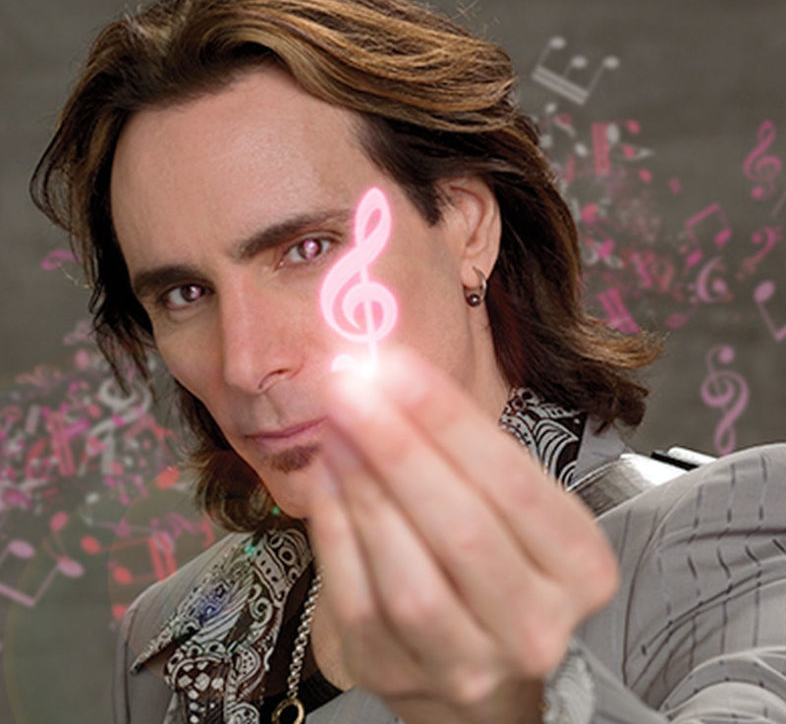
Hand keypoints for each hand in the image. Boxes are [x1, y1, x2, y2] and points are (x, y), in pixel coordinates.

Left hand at [307, 348, 617, 723]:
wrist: (474, 654)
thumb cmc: (493, 555)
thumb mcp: (505, 501)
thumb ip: (461, 444)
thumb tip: (387, 374)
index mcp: (580, 569)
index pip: (514, 484)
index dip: (449, 421)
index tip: (396, 367)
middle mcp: (535, 626)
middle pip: (462, 530)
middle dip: (399, 448)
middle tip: (351, 389)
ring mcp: (468, 663)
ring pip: (409, 575)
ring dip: (363, 487)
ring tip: (336, 426)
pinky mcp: (400, 674)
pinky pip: (359, 598)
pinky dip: (336, 528)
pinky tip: (328, 476)